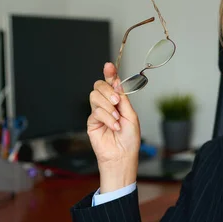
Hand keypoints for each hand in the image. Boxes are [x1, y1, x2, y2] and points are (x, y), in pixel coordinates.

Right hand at [87, 63, 139, 191]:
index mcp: (118, 101)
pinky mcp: (91, 121)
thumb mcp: (131, 115)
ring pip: (95, 96)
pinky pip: (96, 111)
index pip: (112, 84)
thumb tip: (117, 82)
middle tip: (117, 101)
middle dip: (108, 90)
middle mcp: (107, 104)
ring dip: (108, 105)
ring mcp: (98, 112)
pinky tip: (114, 126)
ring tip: (116, 118)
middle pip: (100, 86)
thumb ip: (123, 98)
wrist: (122, 155)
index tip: (108, 66)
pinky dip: (107, 117)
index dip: (109, 74)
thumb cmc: (129, 138)